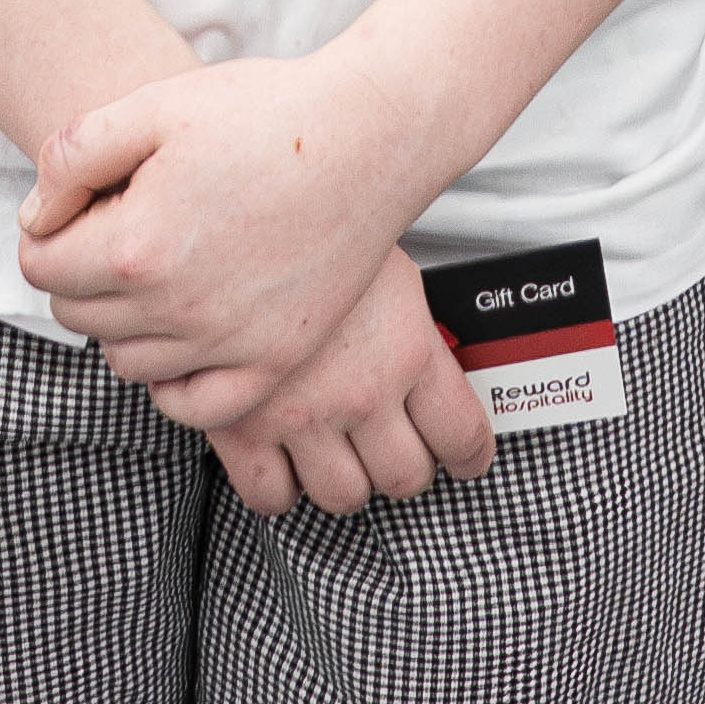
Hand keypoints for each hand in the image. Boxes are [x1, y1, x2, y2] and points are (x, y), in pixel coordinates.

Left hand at [18, 48, 433, 412]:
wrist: (368, 136)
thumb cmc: (264, 113)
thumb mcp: (150, 107)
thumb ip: (71, 158)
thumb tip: (36, 217)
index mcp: (135, 246)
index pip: (39, 265)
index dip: (47, 229)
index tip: (80, 204)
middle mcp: (177, 308)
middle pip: (76, 315)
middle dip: (78, 271)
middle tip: (120, 226)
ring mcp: (228, 342)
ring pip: (126, 361)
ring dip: (120, 322)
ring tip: (153, 271)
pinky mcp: (274, 358)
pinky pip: (195, 406)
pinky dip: (172, 382)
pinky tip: (180, 335)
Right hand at [195, 251, 492, 519]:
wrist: (233, 208)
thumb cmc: (312, 224)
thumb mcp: (388, 268)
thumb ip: (413, 329)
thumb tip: (434, 360)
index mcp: (407, 351)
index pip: (462, 435)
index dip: (470, 455)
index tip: (466, 458)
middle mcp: (362, 392)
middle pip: (404, 476)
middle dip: (402, 466)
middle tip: (393, 447)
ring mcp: (302, 415)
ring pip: (344, 495)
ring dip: (346, 479)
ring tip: (336, 451)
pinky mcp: (242, 427)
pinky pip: (270, 495)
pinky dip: (279, 488)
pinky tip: (282, 460)